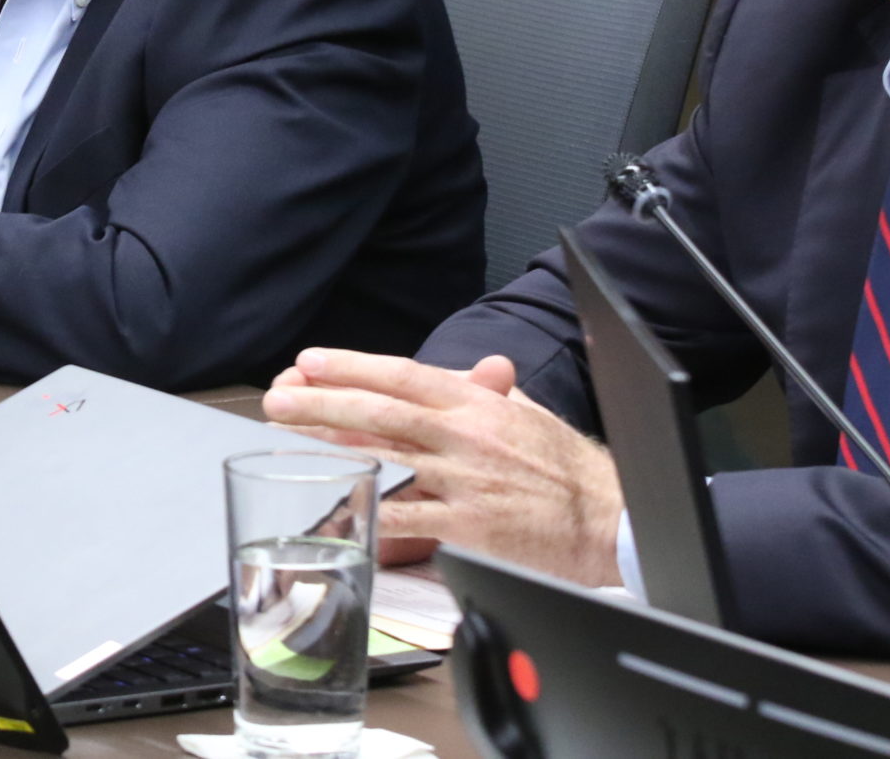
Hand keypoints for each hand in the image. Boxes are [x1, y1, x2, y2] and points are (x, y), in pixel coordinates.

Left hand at [259, 349, 623, 587]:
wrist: (611, 522)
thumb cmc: (569, 471)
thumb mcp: (526, 415)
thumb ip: (489, 392)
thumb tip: (472, 370)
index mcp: (477, 404)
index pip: (401, 375)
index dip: (350, 366)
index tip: (308, 361)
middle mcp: (465, 436)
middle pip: (380, 410)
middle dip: (321, 400)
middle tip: (277, 396)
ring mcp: (463, 481)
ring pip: (383, 456)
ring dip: (330, 446)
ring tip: (287, 438)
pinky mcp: (466, 527)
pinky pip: (405, 518)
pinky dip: (366, 511)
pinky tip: (332, 506)